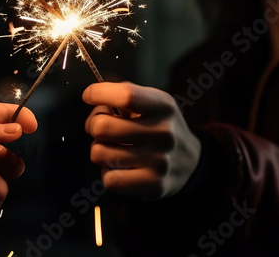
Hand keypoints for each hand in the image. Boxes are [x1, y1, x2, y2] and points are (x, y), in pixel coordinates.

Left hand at [83, 82, 200, 201]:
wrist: (189, 163)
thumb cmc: (156, 126)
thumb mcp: (150, 102)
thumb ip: (122, 94)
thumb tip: (92, 97)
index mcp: (162, 106)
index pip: (126, 96)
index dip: (98, 93)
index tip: (89, 96)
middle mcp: (164, 132)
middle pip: (102, 126)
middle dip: (94, 126)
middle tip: (102, 129)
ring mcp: (160, 160)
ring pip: (99, 153)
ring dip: (99, 150)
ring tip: (113, 148)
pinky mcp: (154, 185)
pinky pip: (110, 179)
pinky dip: (108, 173)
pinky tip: (119, 167)